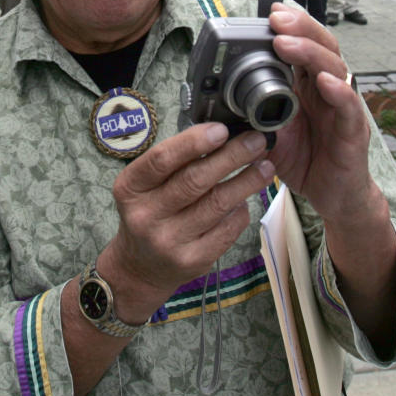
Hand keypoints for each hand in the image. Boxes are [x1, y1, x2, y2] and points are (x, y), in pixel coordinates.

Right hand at [97, 125, 275, 322]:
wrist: (139, 266)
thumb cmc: (149, 212)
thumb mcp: (145, 185)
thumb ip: (175, 162)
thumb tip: (220, 135)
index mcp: (130, 188)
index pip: (162, 159)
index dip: (193, 142)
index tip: (222, 129)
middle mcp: (145, 215)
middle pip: (194, 180)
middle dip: (231, 156)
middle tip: (255, 141)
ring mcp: (169, 240)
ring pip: (217, 204)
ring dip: (246, 181)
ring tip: (265, 167)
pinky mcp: (192, 260)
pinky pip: (226, 229)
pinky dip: (241, 211)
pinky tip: (247, 199)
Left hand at [266, 3, 372, 222]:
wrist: (332, 195)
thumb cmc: (303, 158)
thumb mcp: (267, 132)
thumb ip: (247, 115)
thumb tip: (212, 104)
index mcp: (307, 85)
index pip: (304, 45)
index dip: (292, 26)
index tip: (272, 11)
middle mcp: (327, 89)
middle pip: (321, 46)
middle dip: (299, 28)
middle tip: (277, 18)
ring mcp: (342, 107)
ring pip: (334, 68)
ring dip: (310, 53)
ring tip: (287, 42)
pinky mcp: (353, 131)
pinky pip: (348, 107)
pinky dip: (338, 91)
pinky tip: (325, 81)